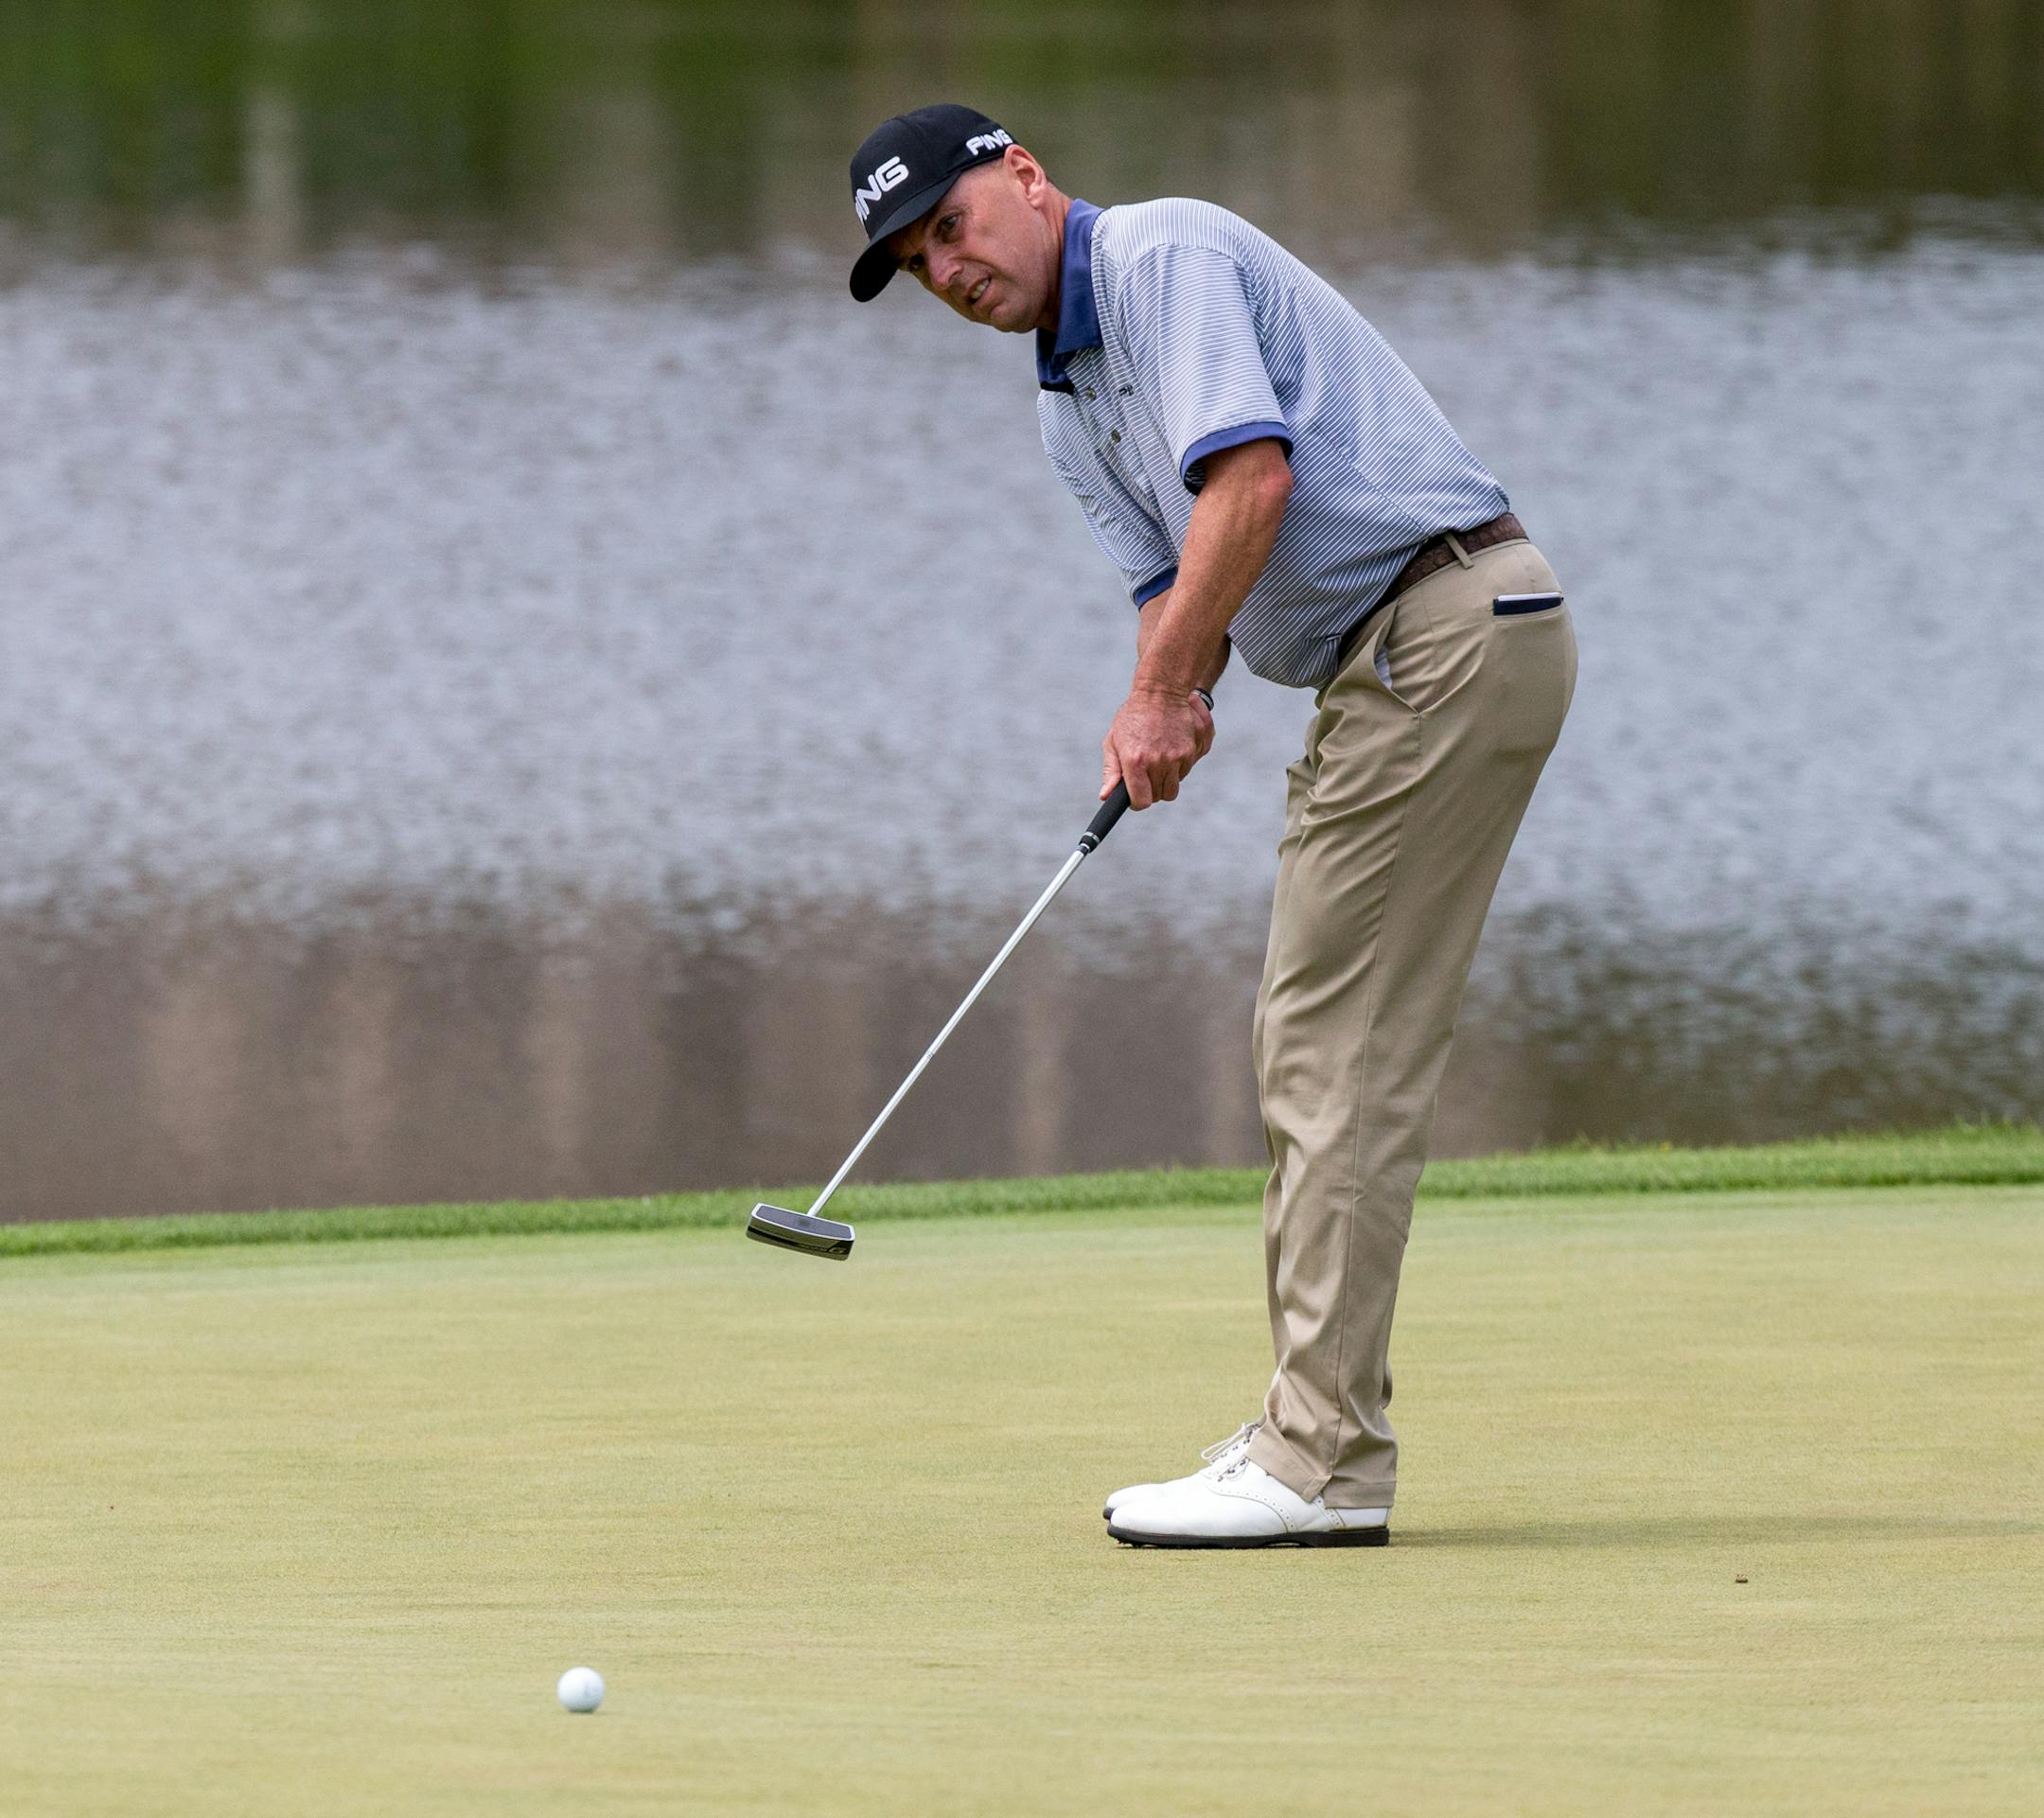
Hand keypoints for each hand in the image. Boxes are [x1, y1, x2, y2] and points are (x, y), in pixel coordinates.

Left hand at [1100, 685, 1214, 808]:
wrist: (1161, 691)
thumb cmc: (1133, 717)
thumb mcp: (1113, 741)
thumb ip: (1111, 771)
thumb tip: (1105, 796)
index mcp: (1136, 760)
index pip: (1142, 801)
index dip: (1138, 802)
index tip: (1136, 796)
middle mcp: (1158, 761)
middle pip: (1161, 796)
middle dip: (1153, 789)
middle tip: (1146, 773)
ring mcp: (1178, 756)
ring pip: (1175, 785)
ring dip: (1167, 778)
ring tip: (1158, 756)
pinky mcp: (1193, 749)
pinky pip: (1187, 770)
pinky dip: (1180, 765)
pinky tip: (1171, 747)